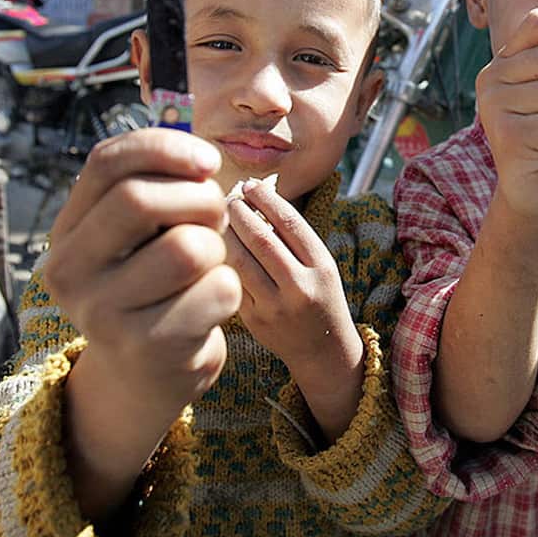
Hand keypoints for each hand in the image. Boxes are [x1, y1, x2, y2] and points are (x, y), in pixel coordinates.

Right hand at [45, 129, 242, 419]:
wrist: (144, 376)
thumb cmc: (154, 284)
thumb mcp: (138, 236)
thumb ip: (155, 189)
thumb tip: (200, 158)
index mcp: (67, 232)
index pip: (106, 162)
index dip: (165, 147)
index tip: (208, 161)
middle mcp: (70, 271)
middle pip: (140, 200)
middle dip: (199, 199)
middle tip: (214, 218)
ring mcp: (103, 314)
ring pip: (189, 247)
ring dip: (217, 247)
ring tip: (209, 264)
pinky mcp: (147, 348)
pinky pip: (218, 290)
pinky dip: (229, 290)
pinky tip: (209, 307)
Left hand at [224, 178, 364, 442]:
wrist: (323, 351)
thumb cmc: (320, 297)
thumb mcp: (321, 266)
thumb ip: (295, 238)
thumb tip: (258, 198)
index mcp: (322, 268)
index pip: (291, 224)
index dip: (267, 199)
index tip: (250, 185)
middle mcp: (300, 287)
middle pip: (261, 240)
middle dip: (240, 213)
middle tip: (227, 198)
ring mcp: (275, 307)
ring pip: (240, 262)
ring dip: (225, 235)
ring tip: (218, 219)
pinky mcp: (254, 321)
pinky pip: (231, 282)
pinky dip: (221, 260)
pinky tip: (214, 246)